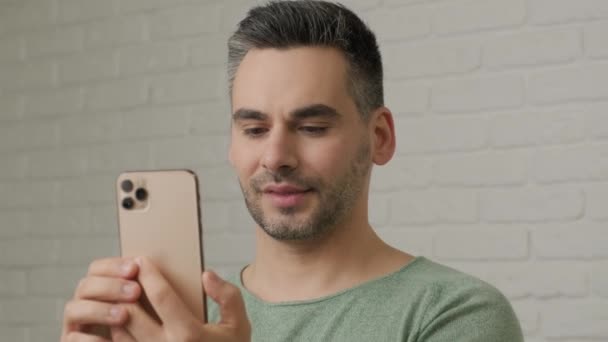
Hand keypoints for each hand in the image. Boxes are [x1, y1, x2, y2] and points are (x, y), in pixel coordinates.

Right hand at [61, 257, 141, 340]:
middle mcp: (83, 306)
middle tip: (135, 291)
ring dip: (99, 309)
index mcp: (100, 292)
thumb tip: (157, 266)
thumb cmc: (144, 333)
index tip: (135, 267)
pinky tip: (109, 340)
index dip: (113, 265)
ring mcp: (75, 327)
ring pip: (73, 309)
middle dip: (110, 286)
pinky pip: (72, 339)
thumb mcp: (146, 311)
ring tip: (124, 315)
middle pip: (85, 286)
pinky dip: (89, 338)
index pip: (97, 269)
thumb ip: (141, 292)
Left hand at [110, 257, 250, 341]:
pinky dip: (118, 332)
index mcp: (190, 335)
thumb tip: (206, 276)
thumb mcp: (239, 325)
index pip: (162, 296)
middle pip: (132, 313)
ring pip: (121, 332)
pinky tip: (123, 321)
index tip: (142, 261)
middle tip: (125, 275)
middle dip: (125, 291)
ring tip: (121, 296)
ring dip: (119, 311)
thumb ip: (227, 297)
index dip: (149, 275)